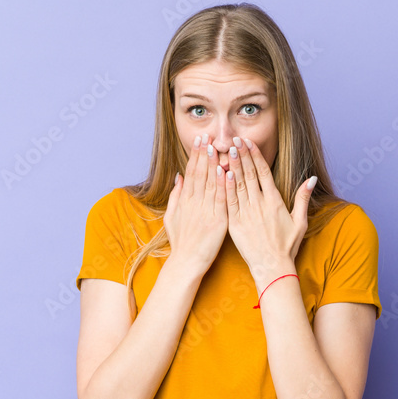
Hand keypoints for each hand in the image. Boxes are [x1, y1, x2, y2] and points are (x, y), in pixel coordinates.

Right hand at [164, 133, 227, 272]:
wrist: (186, 262)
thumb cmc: (182, 242)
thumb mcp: (173, 216)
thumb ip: (176, 195)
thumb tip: (178, 177)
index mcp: (185, 200)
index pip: (191, 172)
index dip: (195, 155)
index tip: (200, 140)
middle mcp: (194, 203)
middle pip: (199, 174)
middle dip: (203, 154)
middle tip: (207, 136)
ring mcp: (205, 211)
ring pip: (209, 183)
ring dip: (213, 164)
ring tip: (215, 147)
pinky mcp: (217, 221)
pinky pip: (220, 200)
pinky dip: (222, 185)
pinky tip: (224, 171)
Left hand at [223, 136, 316, 288]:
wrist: (272, 266)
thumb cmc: (287, 246)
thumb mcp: (300, 221)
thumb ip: (303, 198)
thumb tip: (312, 178)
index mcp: (274, 201)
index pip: (263, 172)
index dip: (255, 156)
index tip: (248, 142)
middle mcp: (259, 204)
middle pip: (248, 174)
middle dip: (241, 155)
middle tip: (234, 139)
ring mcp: (246, 213)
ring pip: (237, 184)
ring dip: (232, 166)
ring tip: (226, 150)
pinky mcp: (235, 223)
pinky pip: (229, 201)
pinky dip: (225, 186)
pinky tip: (220, 173)